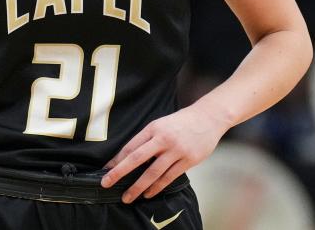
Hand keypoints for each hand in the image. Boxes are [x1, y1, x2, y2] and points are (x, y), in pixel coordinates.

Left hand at [100, 102, 228, 202]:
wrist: (208, 117)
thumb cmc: (181, 122)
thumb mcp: (161, 124)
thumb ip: (148, 139)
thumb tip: (129, 157)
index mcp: (153, 128)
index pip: (131, 146)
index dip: (117, 160)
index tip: (106, 170)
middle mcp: (163, 139)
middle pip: (136, 158)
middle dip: (119, 172)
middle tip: (106, 183)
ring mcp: (176, 150)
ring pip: (153, 172)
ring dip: (138, 186)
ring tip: (128, 196)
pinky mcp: (188, 160)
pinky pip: (169, 177)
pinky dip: (157, 187)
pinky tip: (148, 194)